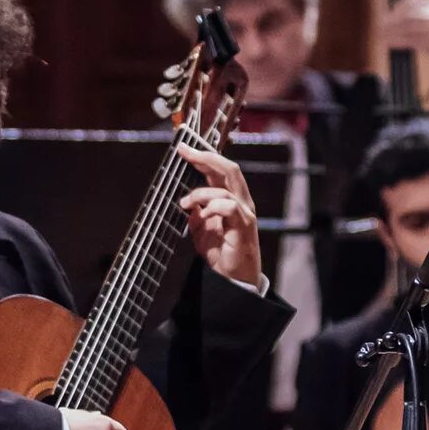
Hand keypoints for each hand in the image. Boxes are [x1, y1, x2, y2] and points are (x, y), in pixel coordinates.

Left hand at [173, 141, 263, 287]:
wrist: (233, 280)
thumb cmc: (221, 254)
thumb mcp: (201, 232)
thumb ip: (195, 215)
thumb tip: (188, 204)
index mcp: (231, 199)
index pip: (220, 170)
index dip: (204, 157)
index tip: (183, 149)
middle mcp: (241, 202)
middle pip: (229, 169)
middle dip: (206, 158)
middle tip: (186, 153)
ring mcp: (244, 213)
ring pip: (226, 188)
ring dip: (200, 192)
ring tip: (185, 203)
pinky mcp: (243, 226)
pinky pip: (230, 207)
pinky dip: (213, 207)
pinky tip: (202, 215)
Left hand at [375, 0, 428, 102]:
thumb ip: (420, 19)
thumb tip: (397, 22)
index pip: (409, 1)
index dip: (394, 9)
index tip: (384, 17)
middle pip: (406, 13)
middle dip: (389, 20)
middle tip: (378, 28)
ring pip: (407, 25)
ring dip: (391, 31)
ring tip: (380, 36)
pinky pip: (412, 40)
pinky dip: (398, 41)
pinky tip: (390, 44)